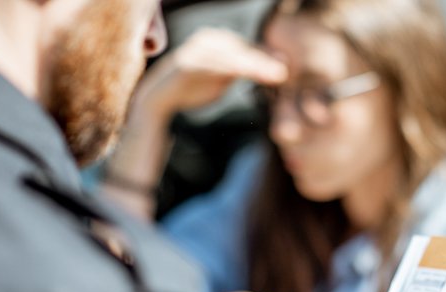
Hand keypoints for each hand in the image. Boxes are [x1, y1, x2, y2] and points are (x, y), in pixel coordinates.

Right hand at [133, 27, 286, 120]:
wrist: (159, 98)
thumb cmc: (193, 88)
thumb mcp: (223, 79)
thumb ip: (242, 72)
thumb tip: (272, 70)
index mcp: (217, 41)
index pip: (247, 48)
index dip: (266, 58)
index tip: (286, 69)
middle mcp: (208, 40)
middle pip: (242, 50)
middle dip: (264, 61)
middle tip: (284, 74)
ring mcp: (197, 49)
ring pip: (232, 57)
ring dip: (254, 66)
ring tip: (273, 77)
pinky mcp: (188, 63)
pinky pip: (215, 66)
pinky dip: (233, 70)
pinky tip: (247, 75)